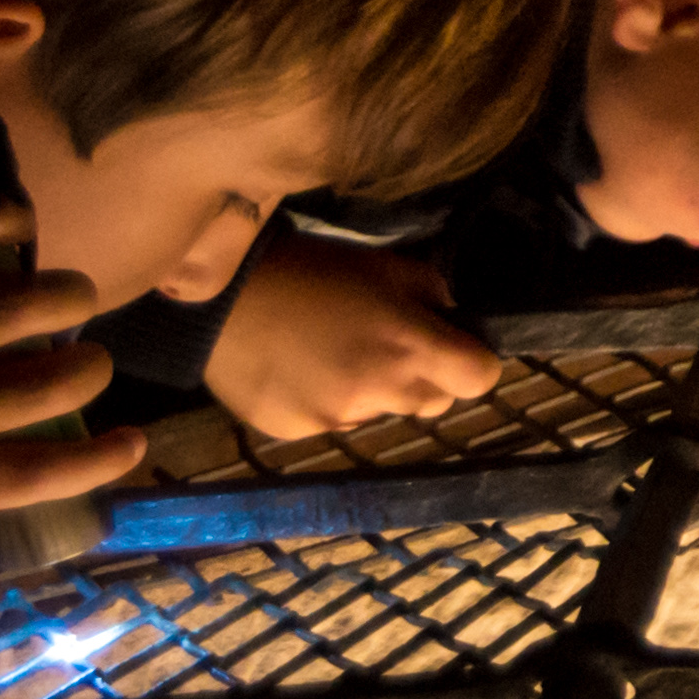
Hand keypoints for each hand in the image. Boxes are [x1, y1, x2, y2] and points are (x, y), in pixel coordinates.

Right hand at [204, 239, 498, 437]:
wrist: (220, 298)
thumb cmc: (311, 270)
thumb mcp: (385, 266)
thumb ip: (432, 296)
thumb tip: (453, 322)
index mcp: (410, 346)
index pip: (479, 378)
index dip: (472, 363)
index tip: (455, 350)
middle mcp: (379, 390)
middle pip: (433, 402)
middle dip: (423, 378)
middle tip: (387, 348)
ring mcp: (335, 417)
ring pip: (381, 413)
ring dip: (373, 391)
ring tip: (334, 355)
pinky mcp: (296, 431)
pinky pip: (333, 422)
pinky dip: (327, 402)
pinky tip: (300, 371)